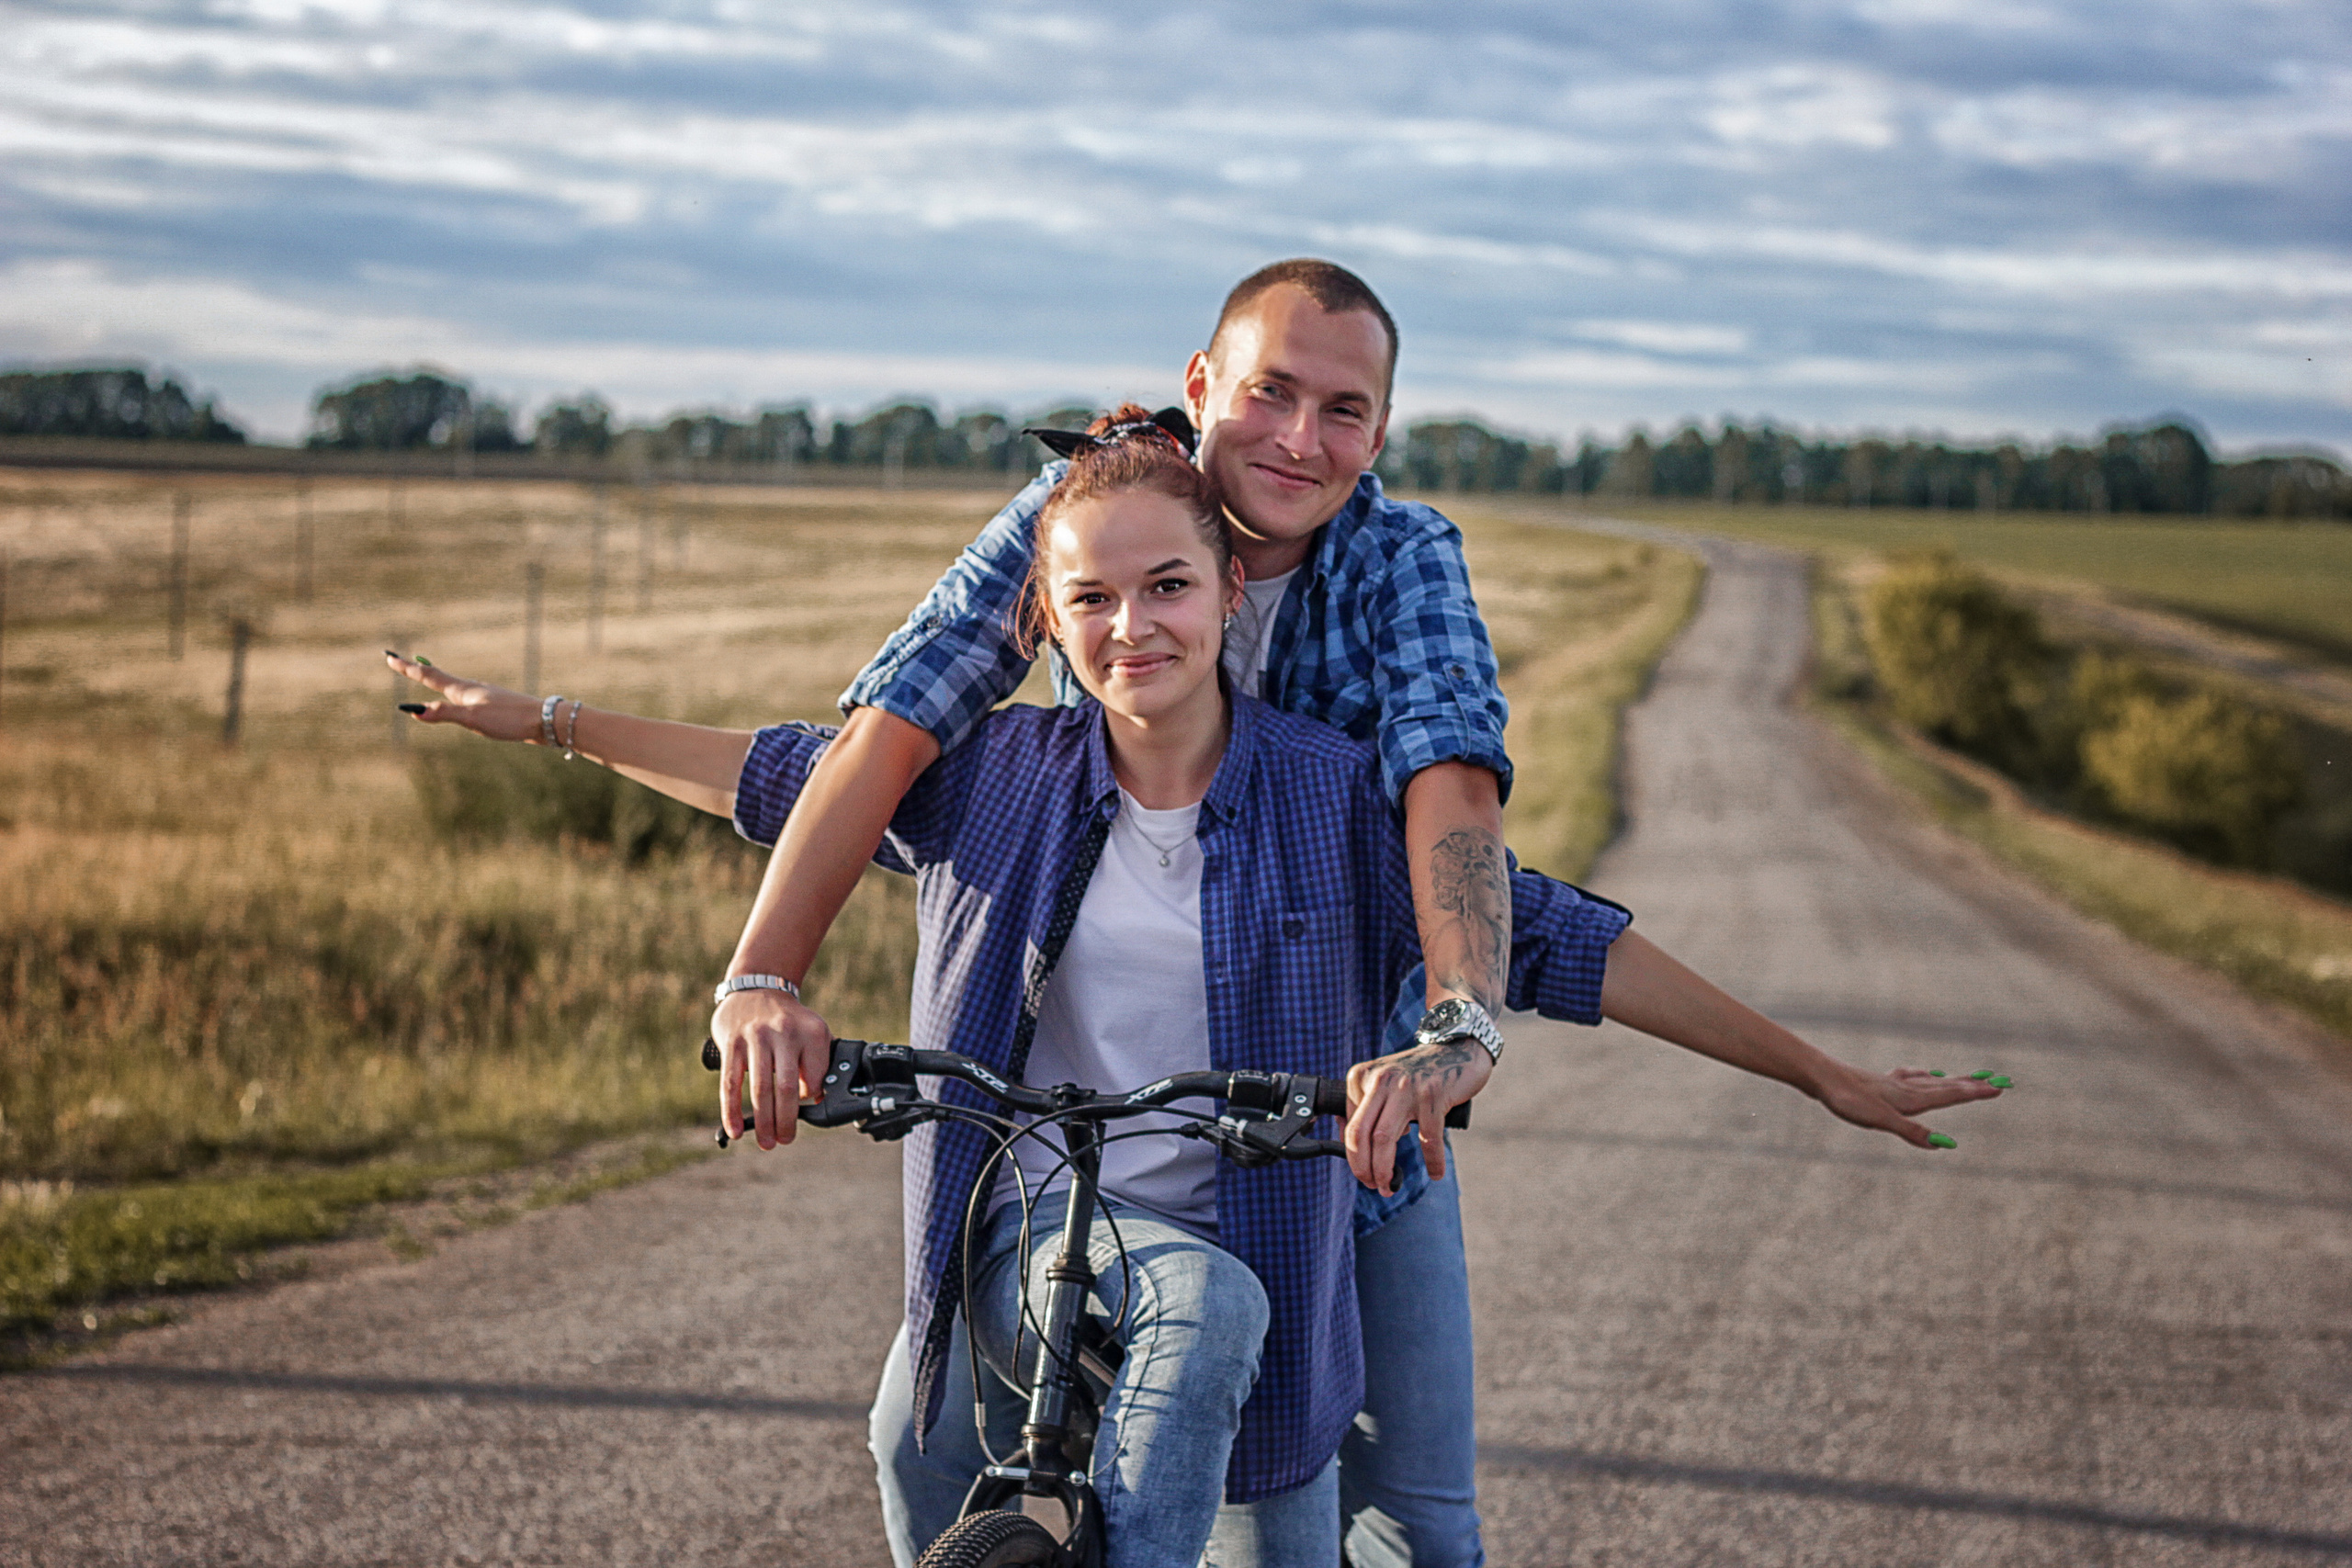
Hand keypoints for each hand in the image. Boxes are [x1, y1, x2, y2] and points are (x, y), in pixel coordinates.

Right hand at [385, 651, 543, 741]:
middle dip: (416, 670)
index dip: (407, 668)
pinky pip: (464, 696)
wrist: (544, 720)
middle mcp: (471, 688)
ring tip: (424, 674)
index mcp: (463, 690)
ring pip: (452, 685)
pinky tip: (460, 697)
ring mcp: (483, 695)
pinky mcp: (493, 705)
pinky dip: (451, 692)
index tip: (389, 657)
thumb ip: (445, 714)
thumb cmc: (509, 719)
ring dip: (434, 679)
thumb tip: (415, 712)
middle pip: (438, 676)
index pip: (428, 676)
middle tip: (398, 662)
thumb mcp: (473, 719)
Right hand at [713, 987, 833, 1150]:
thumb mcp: (812, 1032)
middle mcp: (784, 1033)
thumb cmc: (788, 1020)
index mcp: (811, 1032)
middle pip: (787, 1087)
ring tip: (767, 1142)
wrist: (757, 987)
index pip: (815, 1077)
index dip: (811, 1097)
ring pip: (760, 1088)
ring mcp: (756, 1037)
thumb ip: (818, 1063)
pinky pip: (732, 1082)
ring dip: (764, 1121)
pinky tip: (735, 1130)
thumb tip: (819, 1100)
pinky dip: (732, 1111)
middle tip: (786, 1140)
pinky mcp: (733, 1043)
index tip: (805, 1107)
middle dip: (787, 1120)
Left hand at [1343, 1036, 1492, 1194]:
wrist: (1456, 1049)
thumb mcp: (1384, 1083)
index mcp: (1361, 1077)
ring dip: (1384, 1169)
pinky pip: (1428, 1137)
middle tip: (1373, 1186)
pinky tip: (1436, 1173)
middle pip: (1361, 1134)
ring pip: (1385, 1138)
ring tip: (1389, 1186)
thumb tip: (1354, 1146)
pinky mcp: (1432, 1095)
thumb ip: (1367, 1108)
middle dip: (1362, 1167)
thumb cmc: (1419, 1074)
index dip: (1354, 1156)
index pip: (1349, 1125)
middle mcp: (1380, 1080)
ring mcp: (1406, 1087)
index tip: (1364, 1173)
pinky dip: (1433, 1160)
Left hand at [1812, 1063, 2005, 1148]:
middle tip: (2000, 1082)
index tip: (2000, 1088)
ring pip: (1932, 1082)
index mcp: (1911, 1098)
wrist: (1821, 1076)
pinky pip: (1912, 1077)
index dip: (1975, 1093)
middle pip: (1947, 1086)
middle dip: (1973, 1086)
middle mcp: (1907, 1087)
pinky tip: (1926, 1074)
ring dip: (1955, 1081)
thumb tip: (1943, 1145)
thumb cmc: (1849, 1100)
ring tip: (1974, 1077)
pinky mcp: (1880, 1081)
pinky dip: (1926, 1076)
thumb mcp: (1881, 1121)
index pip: (1950, 1095)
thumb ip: (1912, 1132)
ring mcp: (1894, 1082)